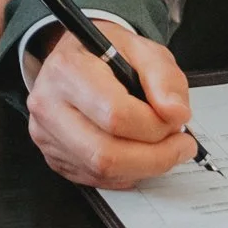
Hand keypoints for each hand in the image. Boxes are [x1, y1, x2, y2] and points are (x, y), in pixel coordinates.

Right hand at [27, 20, 197, 188]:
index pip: (114, 115)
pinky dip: (126, 172)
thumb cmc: (107, 51)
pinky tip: (137, 153)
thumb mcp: (143, 48)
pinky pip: (96, 179)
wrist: (77, 57)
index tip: (177, 120)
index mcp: (68, 69)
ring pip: (102, 172)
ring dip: (144, 167)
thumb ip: (164, 77)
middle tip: (180, 145)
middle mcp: (49, 105)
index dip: (155, 125)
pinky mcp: (53, 156)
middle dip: (155, 157)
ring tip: (162, 148)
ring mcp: (47, 135)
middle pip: (105, 154)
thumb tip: (175, 114)